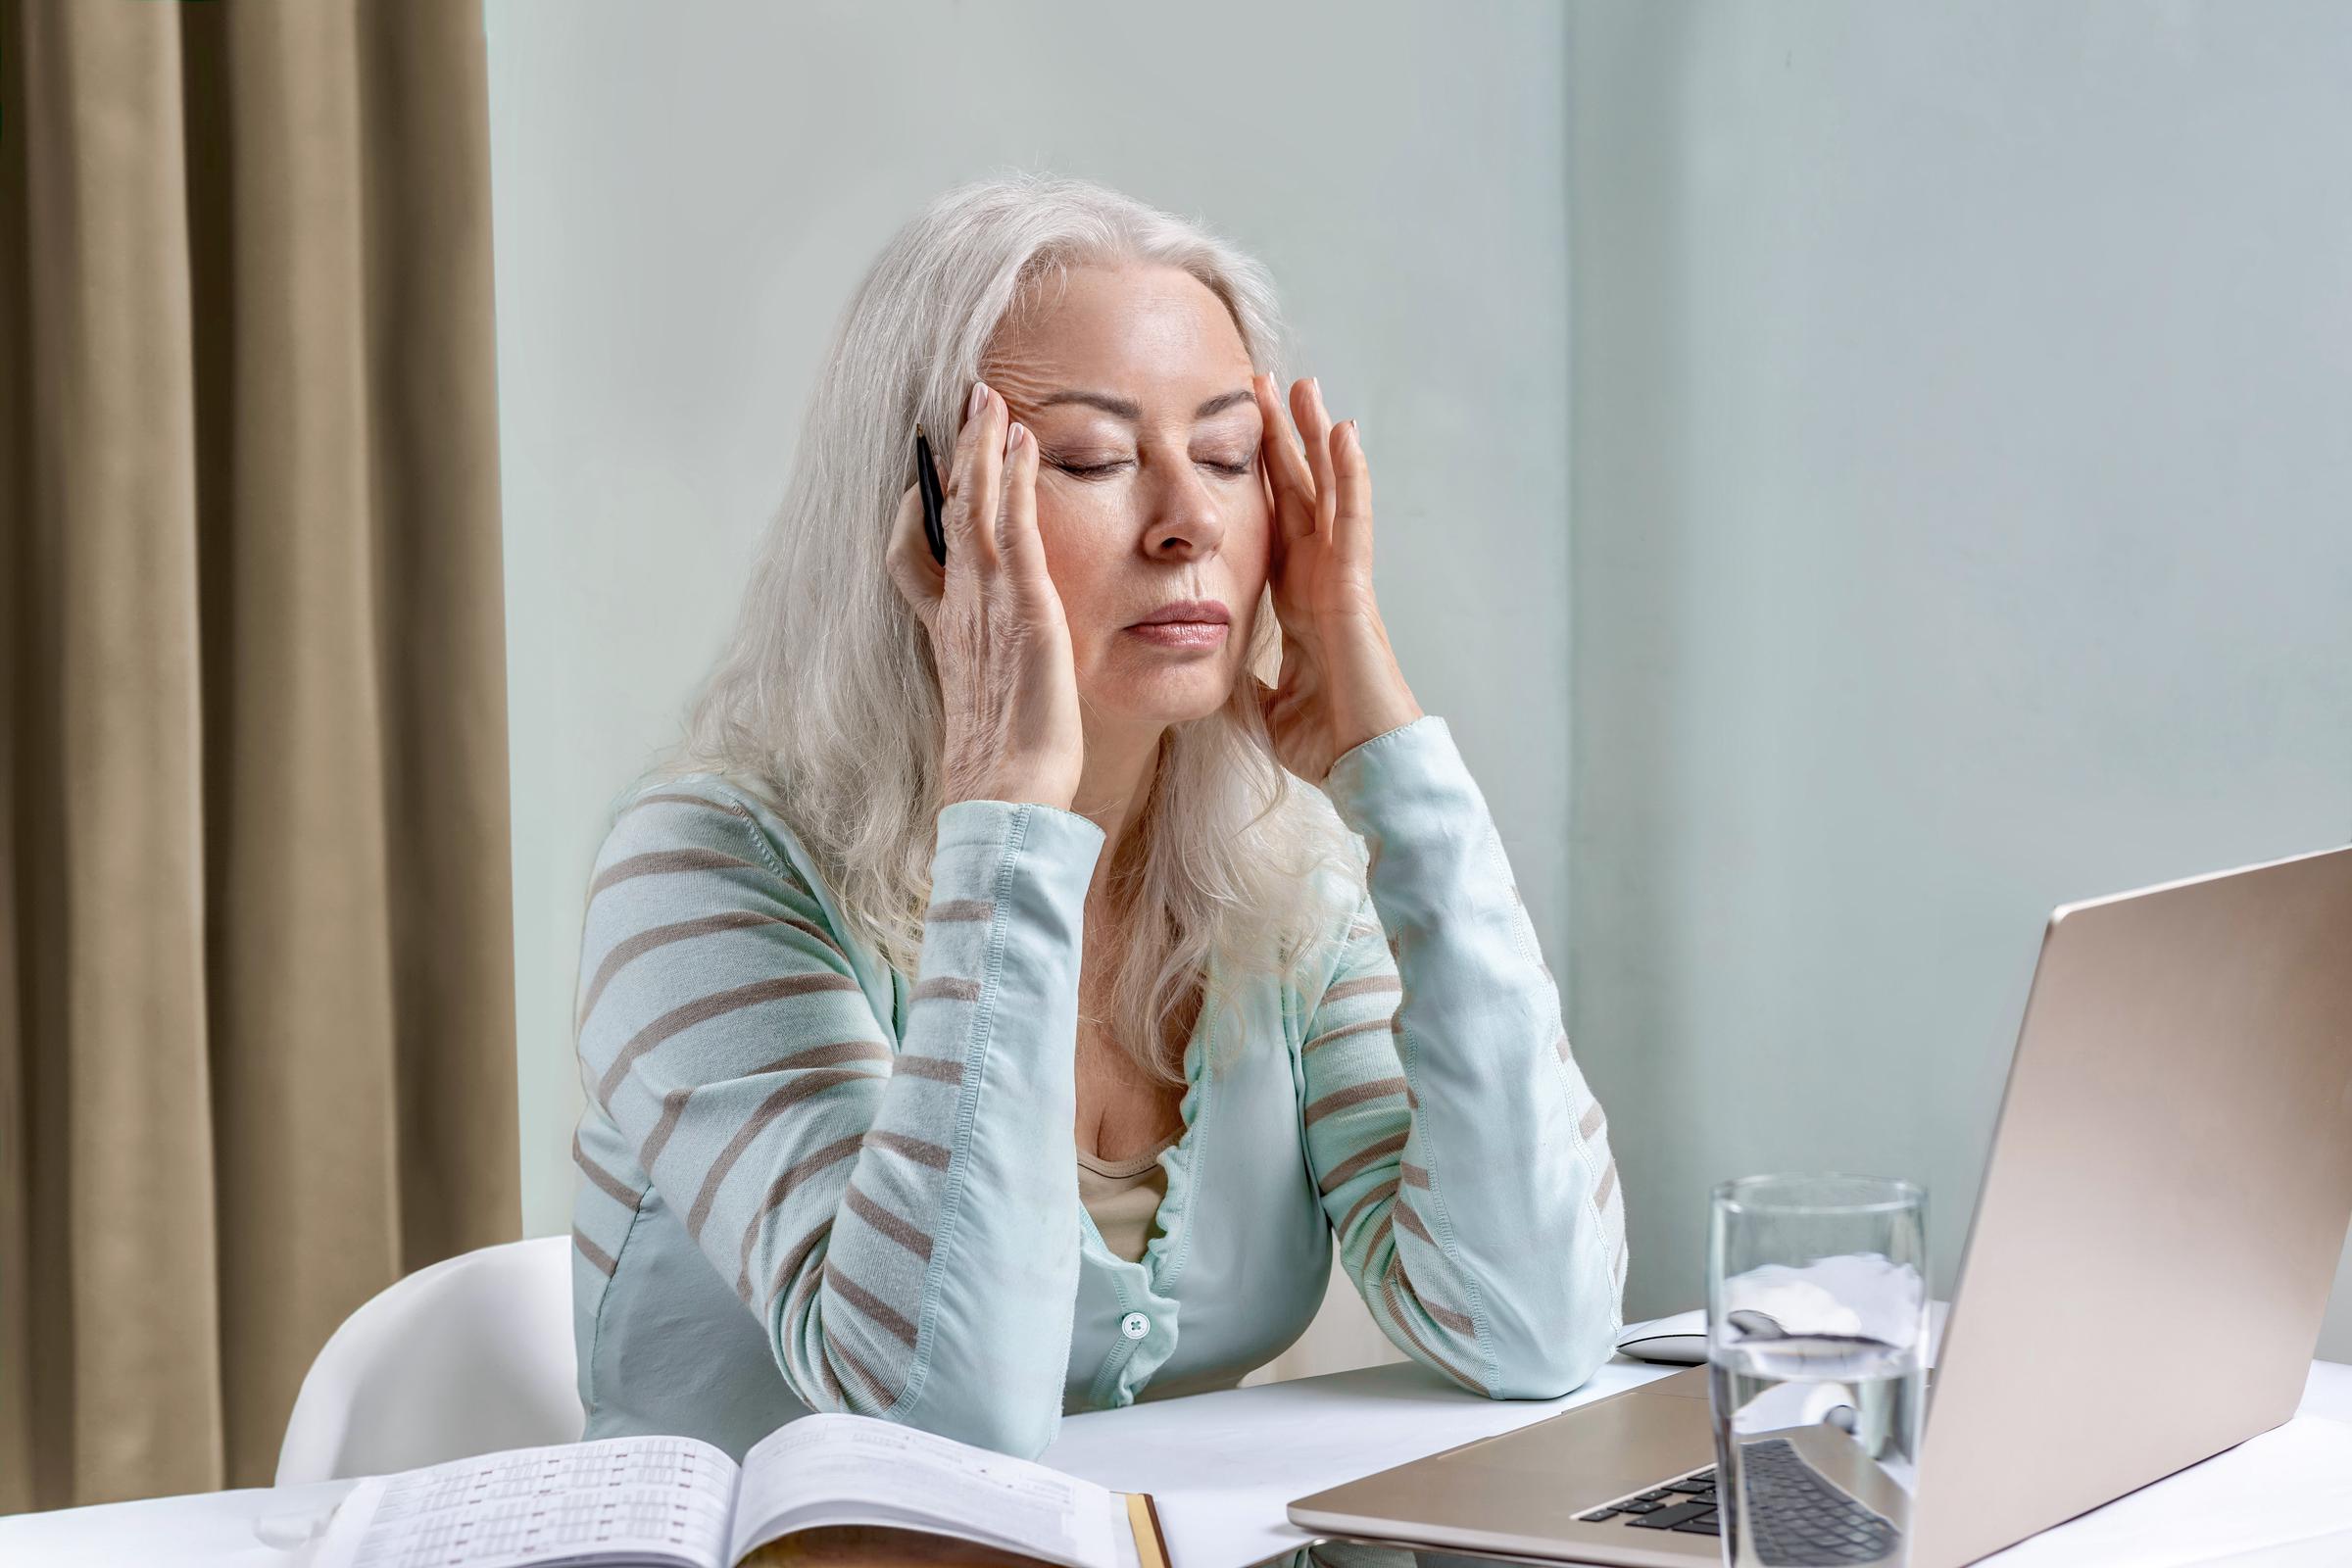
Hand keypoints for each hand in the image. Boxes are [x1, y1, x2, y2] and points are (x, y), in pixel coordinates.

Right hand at [887, 382, 1084, 812]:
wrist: (1004, 793)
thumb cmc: (1006, 767)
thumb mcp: (987, 708)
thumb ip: (988, 675)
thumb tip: (1002, 674)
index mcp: (946, 633)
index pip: (914, 559)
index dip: (918, 512)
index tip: (929, 479)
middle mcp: (957, 609)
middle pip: (944, 513)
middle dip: (954, 454)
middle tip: (964, 404)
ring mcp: (986, 603)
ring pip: (973, 504)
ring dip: (980, 444)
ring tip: (987, 397)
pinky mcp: (1023, 606)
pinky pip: (1014, 524)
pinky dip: (1013, 476)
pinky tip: (1021, 439)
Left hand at [1250, 373, 1423, 785]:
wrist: (1363, 766)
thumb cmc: (1327, 742)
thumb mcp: (1265, 704)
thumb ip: (1246, 678)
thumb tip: (1214, 672)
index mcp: (1297, 600)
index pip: (1274, 524)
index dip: (1259, 480)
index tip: (1240, 436)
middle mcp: (1320, 578)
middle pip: (1299, 493)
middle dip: (1283, 439)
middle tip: (1267, 384)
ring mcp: (1341, 577)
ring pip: (1328, 491)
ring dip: (1316, 438)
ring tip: (1304, 386)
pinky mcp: (1354, 586)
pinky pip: (1351, 519)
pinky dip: (1348, 474)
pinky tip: (1342, 430)